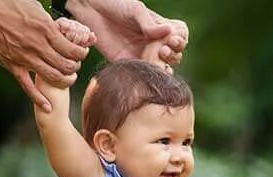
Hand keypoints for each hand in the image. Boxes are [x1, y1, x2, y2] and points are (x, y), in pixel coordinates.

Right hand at [0, 0, 93, 110]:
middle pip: (66, 66)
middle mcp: (37, 46)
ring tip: (67, 79)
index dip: (81, 53)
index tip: (81, 52)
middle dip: (75, 68)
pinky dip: (39, 99)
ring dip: (65, 81)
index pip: (73, 49)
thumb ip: (48, 21)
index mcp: (45, 29)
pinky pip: (28, 87)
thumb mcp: (34, 7)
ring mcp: (24, 58)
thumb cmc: (6, 2)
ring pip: (53, 78)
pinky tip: (48, 107)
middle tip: (75, 66)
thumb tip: (61, 27)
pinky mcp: (11, 66)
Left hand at [67, 0, 187, 68]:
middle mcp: (154, 43)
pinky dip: (150, 75)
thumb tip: (169, 32)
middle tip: (164, 49)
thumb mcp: (136, 11)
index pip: (180, 37)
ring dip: (166, 66)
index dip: (180, 40)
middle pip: (174, 55)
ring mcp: (142, 55)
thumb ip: (150, 24)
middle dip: (174, 54)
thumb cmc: (116, 4)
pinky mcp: (128, 64)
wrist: (92, 10)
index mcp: (159, 28)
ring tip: (159, 58)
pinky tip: (151, 71)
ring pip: (162, 67)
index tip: (174, 39)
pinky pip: (143, 74)